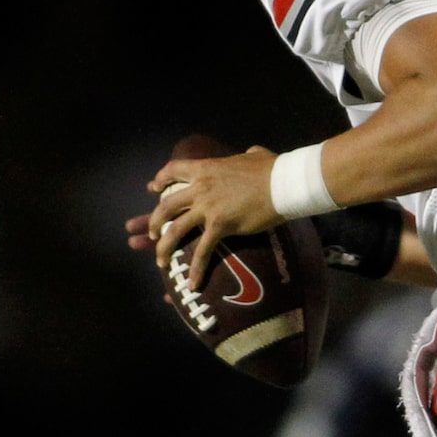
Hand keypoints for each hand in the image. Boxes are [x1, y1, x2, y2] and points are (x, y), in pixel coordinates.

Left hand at [130, 147, 276, 290]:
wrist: (283, 184)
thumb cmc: (272, 169)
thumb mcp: (254, 155)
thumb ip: (246, 155)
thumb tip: (251, 154)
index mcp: (206, 169)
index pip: (173, 170)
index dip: (160, 179)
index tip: (153, 188)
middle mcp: (201, 188)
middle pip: (166, 205)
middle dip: (155, 221)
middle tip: (153, 233)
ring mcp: (208, 208)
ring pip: (175, 229)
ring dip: (164, 246)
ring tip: (161, 260)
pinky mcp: (220, 226)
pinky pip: (203, 250)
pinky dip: (196, 268)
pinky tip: (193, 282)